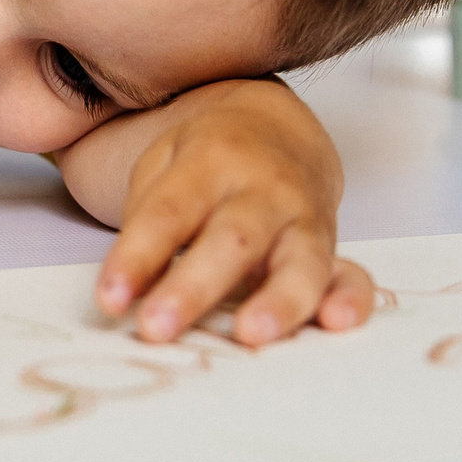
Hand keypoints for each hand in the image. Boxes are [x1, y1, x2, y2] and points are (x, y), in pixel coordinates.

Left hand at [92, 81, 373, 348]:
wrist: (277, 127)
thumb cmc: (205, 161)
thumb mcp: (161, 167)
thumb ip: (144, 226)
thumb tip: (122, 296)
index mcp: (211, 161)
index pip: (168, 213)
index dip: (136, 257)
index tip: (110, 301)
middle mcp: (264, 190)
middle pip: (230, 240)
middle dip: (194, 287)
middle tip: (157, 328)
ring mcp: (304, 220)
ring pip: (298, 261)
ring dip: (277, 301)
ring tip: (250, 334)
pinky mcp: (333, 250)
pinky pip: (351, 275)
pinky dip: (350, 300)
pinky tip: (337, 323)